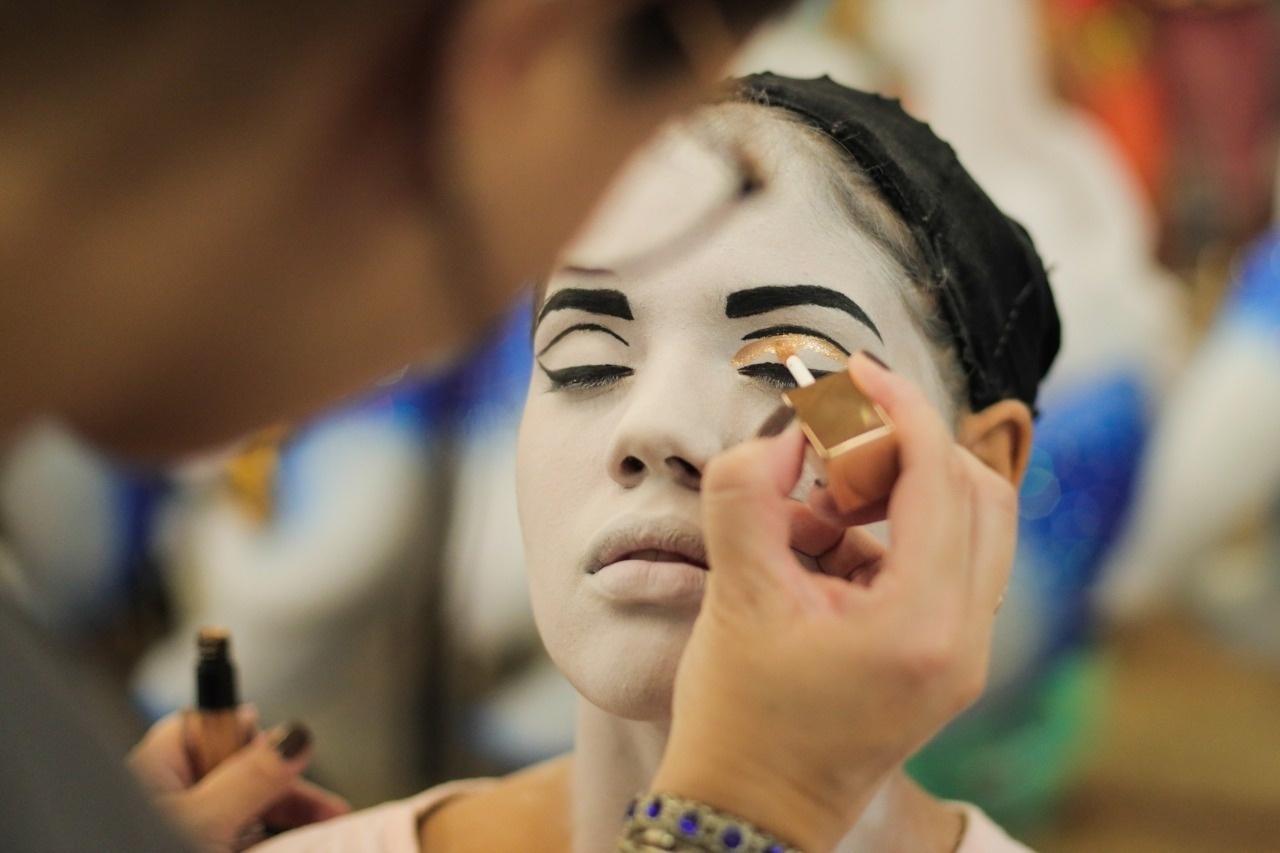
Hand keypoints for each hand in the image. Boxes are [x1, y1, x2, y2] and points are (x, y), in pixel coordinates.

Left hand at [128, 709, 349, 851]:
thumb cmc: (142, 849)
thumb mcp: (207, 822)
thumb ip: (252, 776)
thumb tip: (294, 736)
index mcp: (155, 771)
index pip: (210, 728)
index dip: (253, 739)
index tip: (294, 759)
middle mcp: (165, 798)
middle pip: (238, 774)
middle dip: (285, 794)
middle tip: (328, 813)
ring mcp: (181, 830)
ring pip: (242, 816)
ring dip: (280, 827)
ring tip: (314, 841)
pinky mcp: (194, 848)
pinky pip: (235, 843)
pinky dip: (261, 847)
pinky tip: (287, 850)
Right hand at [652, 353, 1015, 851]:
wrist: (751, 813)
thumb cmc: (739, 716)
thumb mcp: (734, 595)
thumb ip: (748, 492)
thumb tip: (785, 432)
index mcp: (922, 625)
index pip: (940, 476)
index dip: (898, 408)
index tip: (855, 372)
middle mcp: (965, 641)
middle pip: (978, 493)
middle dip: (907, 449)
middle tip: (834, 449)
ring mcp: (965, 656)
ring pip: (973, 527)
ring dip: (906, 491)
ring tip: (825, 508)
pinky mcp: (948, 662)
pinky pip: (950, 564)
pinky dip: (900, 534)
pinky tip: (831, 551)